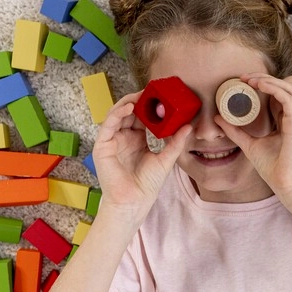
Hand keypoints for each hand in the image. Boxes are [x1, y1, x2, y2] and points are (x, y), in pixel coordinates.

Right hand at [93, 91, 191, 213]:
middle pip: (130, 112)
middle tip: (153, 90)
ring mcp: (112, 140)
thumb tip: (189, 126)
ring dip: (129, 102)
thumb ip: (176, 142)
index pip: (142, 117)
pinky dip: (118, 113)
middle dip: (140, 100)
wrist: (133, 201)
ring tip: (142, 95)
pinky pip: (109, 124)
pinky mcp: (102, 145)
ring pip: (118, 114)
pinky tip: (130, 107)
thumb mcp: (165, 159)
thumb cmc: (147, 184)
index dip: (151, 106)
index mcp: (137, 140)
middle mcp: (123, 138)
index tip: (163, 96)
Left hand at [217, 75, 291, 197]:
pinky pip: (287, 98)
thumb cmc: (273, 168)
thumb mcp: (249, 144)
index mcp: (289, 122)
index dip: (263, 85)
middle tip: (244, 77)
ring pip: (289, 88)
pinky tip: (259, 86)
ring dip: (269, 80)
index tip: (243, 83)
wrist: (285, 185)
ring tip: (250, 80)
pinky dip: (274, 88)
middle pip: (285, 87)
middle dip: (265, 78)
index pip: (279, 95)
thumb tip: (218, 118)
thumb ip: (236, 131)